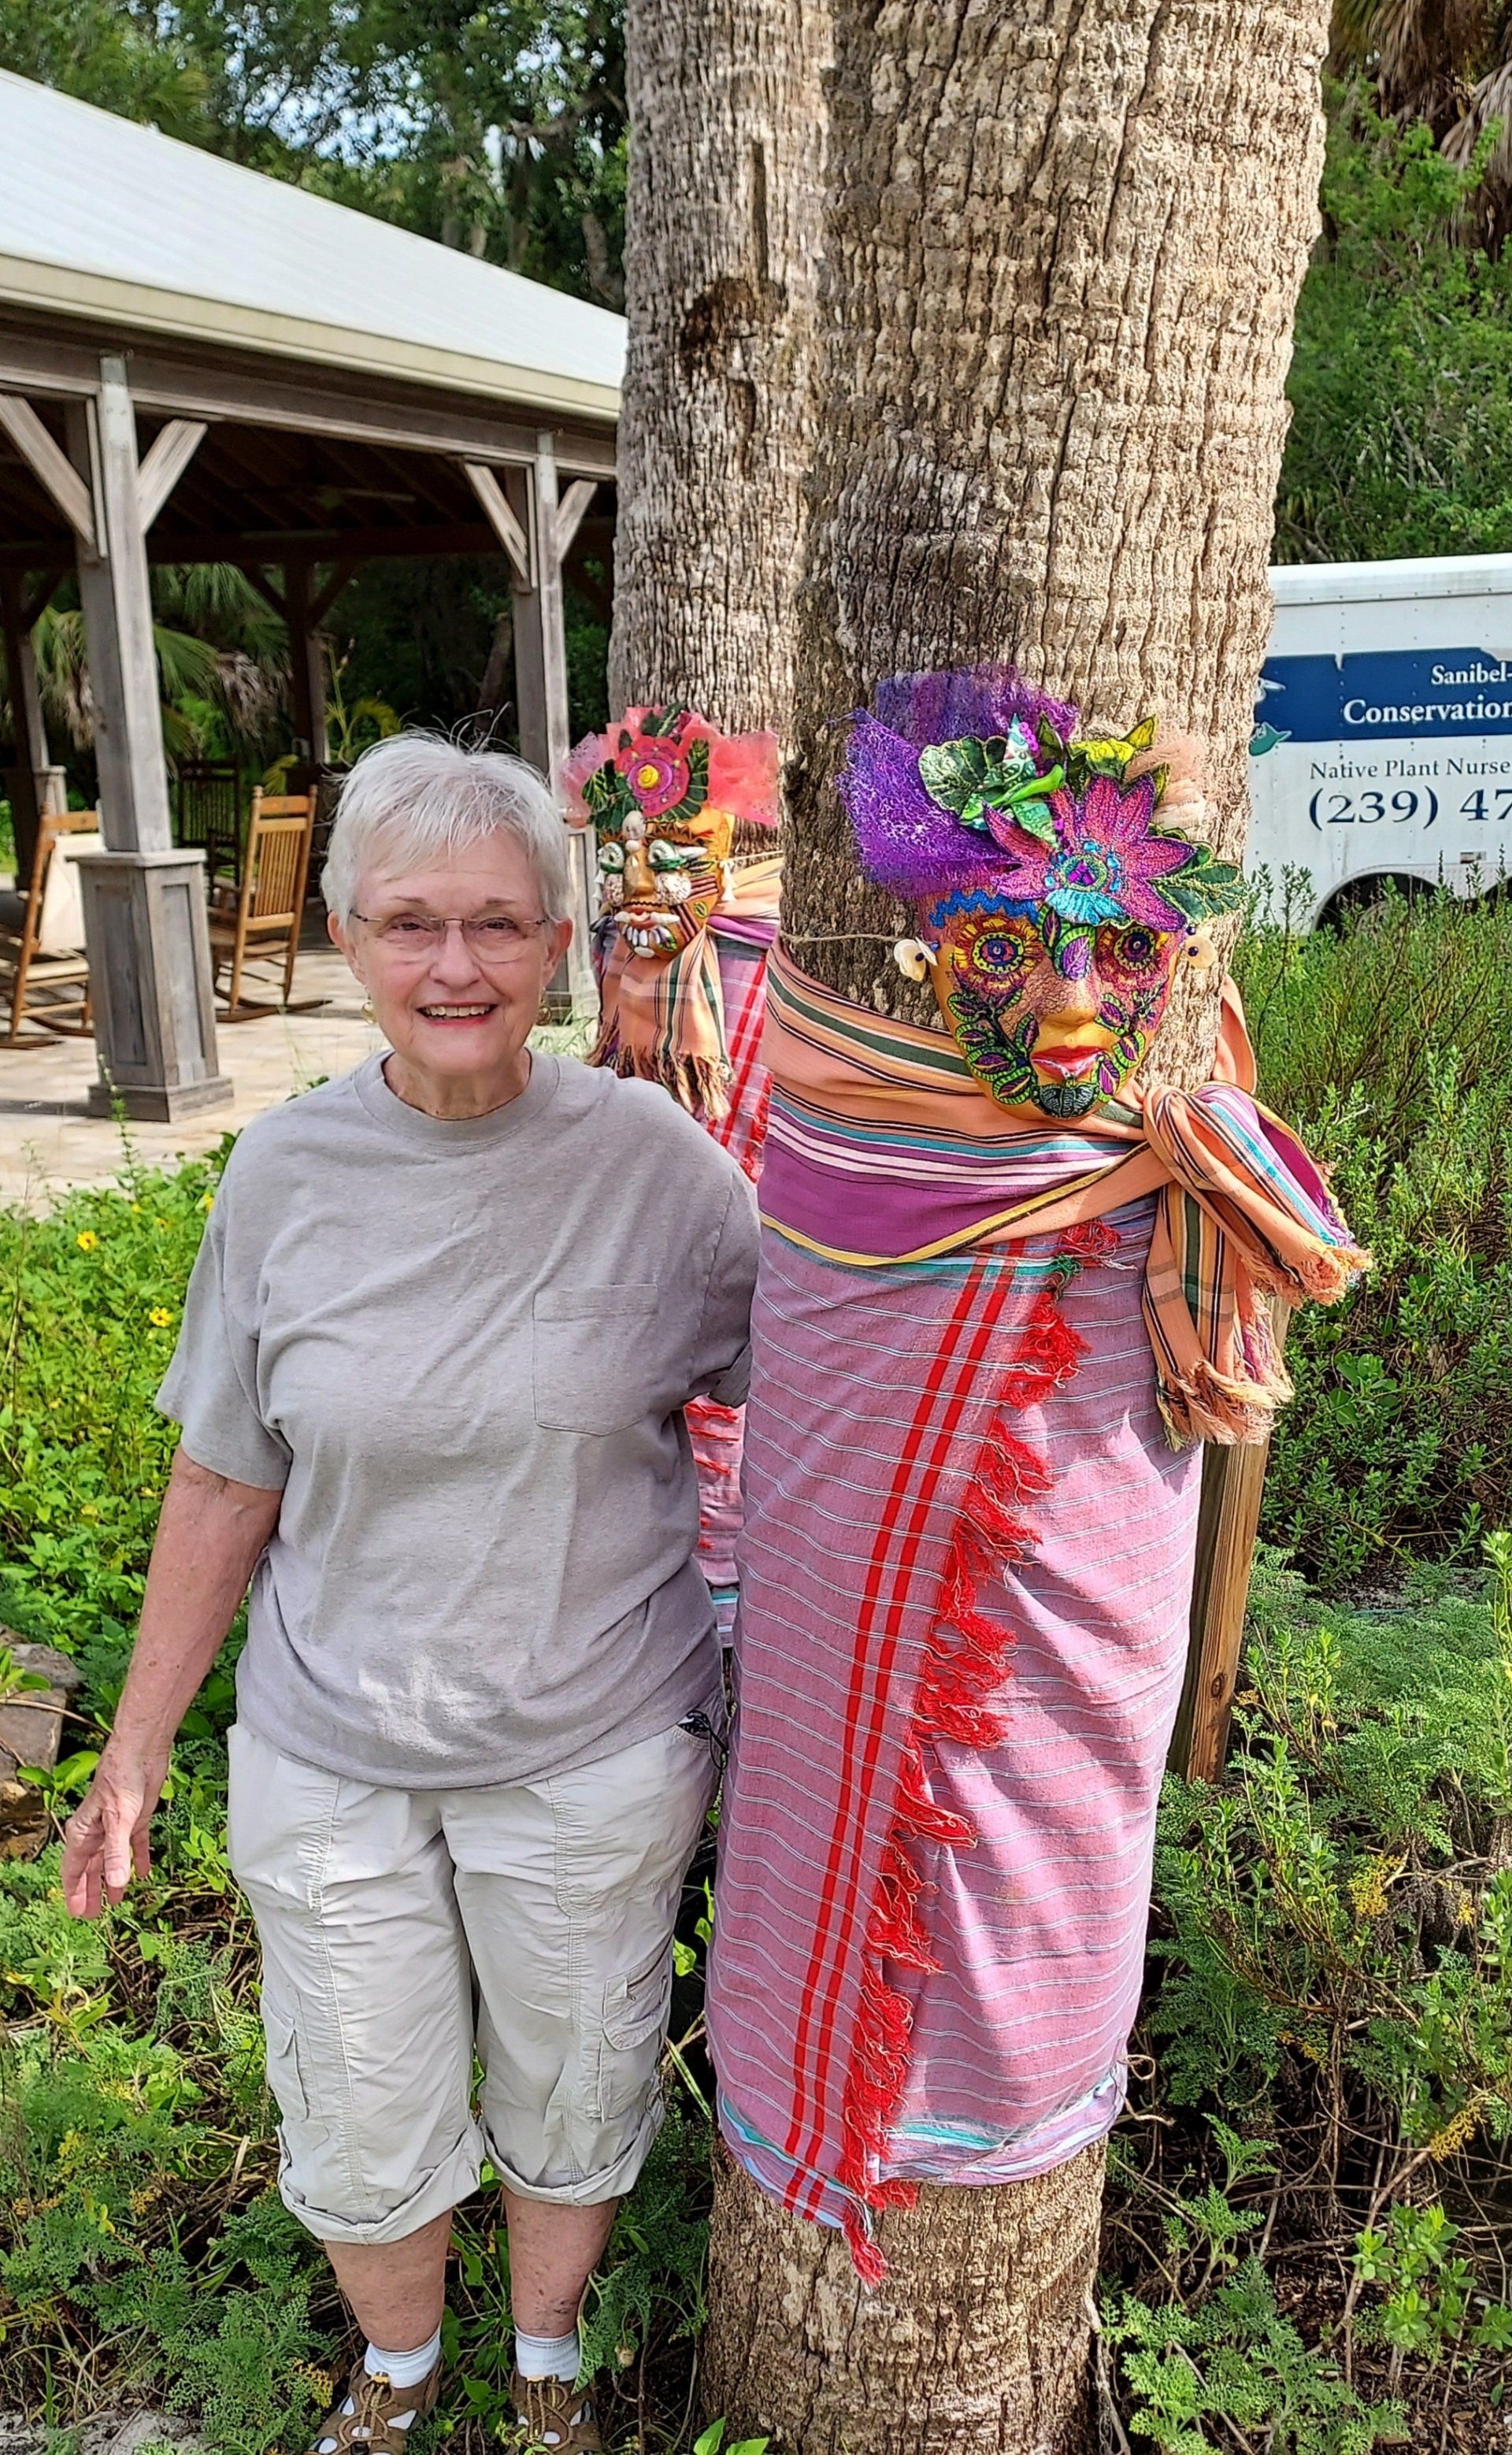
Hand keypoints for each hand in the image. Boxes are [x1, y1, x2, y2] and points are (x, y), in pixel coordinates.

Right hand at [60, 1745, 166, 1918]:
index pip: (73, 1869)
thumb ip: (116, 1853)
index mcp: (84, 1833)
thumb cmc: (121, 1779)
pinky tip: (144, 1874)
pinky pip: (136, 1845)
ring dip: (114, 1880)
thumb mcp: (119, 1820)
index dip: (74, 1892)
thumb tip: (115, 1883)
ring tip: (116, 1901)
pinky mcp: (136, 1819)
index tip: (77, 1913)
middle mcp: (98, 1831)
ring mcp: (117, 1826)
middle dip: (91, 1891)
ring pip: (112, 1860)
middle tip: (94, 1915)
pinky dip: (139, 1859)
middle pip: (91, 1868)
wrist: (141, 1752)